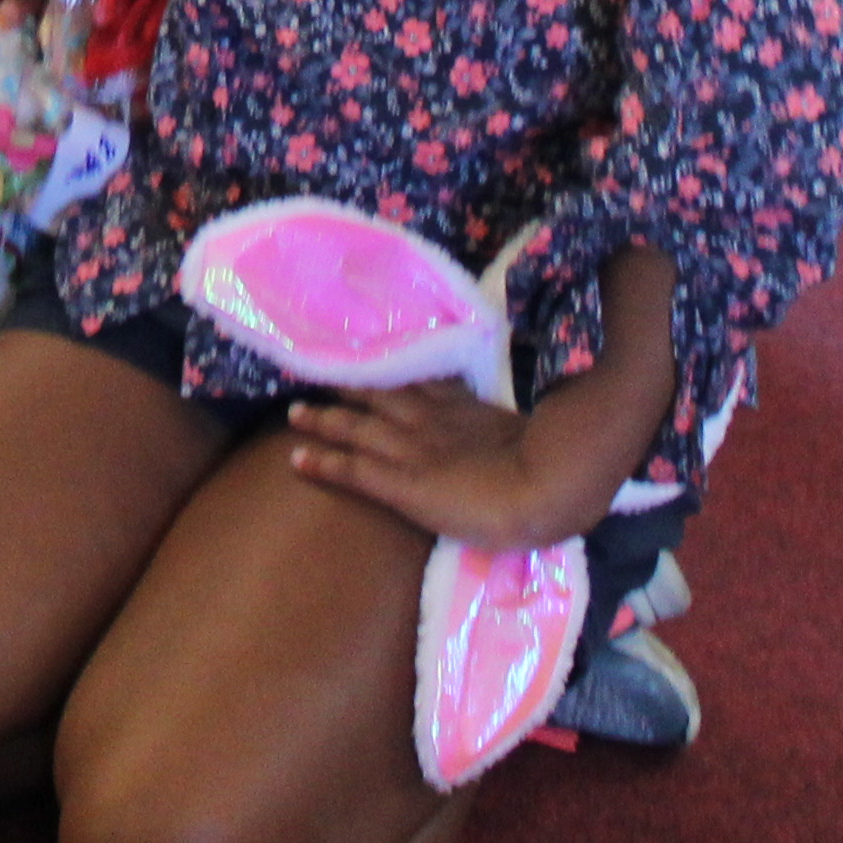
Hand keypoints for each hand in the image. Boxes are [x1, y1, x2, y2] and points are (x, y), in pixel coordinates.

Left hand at [282, 380, 597, 553]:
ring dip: (322, 419)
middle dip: (347, 383)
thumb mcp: (531, 435)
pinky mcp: (401, 483)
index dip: (392, 370)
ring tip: (294, 413)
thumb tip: (519, 431)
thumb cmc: (549, 469)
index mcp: (463, 408)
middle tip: (315, 370)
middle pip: (378, 394)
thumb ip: (512, 431)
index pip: (420, 382)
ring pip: (355, 427)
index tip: (370, 356)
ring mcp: (411, 449)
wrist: (545, 486)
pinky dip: (323, 463)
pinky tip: (296, 459)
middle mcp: (430, 420)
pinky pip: (352, 470)